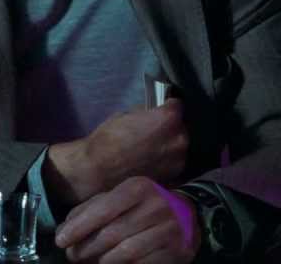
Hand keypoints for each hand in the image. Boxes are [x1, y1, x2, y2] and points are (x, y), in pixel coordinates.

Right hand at [45, 100, 187, 206]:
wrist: (99, 172)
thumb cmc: (107, 142)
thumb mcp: (124, 116)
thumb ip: (144, 113)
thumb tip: (151, 113)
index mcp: (167, 119)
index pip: (176, 105)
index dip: (166, 105)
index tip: (160, 107)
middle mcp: (179, 139)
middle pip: (180, 126)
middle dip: (169, 127)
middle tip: (152, 130)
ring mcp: (178, 159)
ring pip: (178, 145)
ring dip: (168, 144)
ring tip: (150, 147)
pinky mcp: (174, 175)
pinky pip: (174, 161)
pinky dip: (166, 159)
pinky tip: (150, 160)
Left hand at [54, 176, 200, 263]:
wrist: (187, 215)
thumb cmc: (140, 206)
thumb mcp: (117, 199)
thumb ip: (89, 210)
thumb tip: (64, 231)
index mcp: (137, 188)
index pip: (103, 209)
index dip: (79, 227)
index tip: (61, 241)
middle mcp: (156, 206)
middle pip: (112, 234)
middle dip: (86, 248)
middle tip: (73, 256)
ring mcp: (169, 230)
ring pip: (126, 253)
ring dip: (102, 261)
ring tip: (91, 262)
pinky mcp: (177, 251)